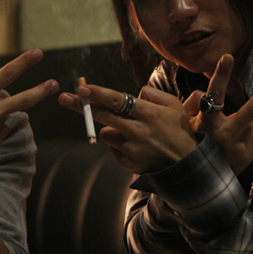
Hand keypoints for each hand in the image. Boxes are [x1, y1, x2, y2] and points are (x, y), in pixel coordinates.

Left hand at [59, 84, 197, 173]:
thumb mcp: (174, 105)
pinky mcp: (128, 163)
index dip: (98, 94)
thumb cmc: (178, 130)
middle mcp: (138, 131)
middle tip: (65, 98)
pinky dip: (118, 144)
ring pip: (105, 132)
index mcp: (149, 114)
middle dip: (82, 106)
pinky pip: (113, 148)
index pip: (118, 100)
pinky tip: (135, 145)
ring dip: (111, 128)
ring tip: (131, 131)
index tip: (82, 88)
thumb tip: (132, 92)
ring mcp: (132, 149)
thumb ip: (152, 94)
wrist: (187, 165)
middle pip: (103, 116)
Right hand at [184, 54, 252, 174]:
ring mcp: (238, 147)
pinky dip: (252, 133)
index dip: (220, 75)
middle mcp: (223, 135)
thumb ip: (193, 104)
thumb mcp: (186, 123)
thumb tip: (204, 95)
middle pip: (251, 110)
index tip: (228, 56)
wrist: (199, 180)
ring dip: (248, 120)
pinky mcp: (248, 156)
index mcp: (206, 123)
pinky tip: (239, 141)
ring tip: (232, 132)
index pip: (213, 94)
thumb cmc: (192, 143)